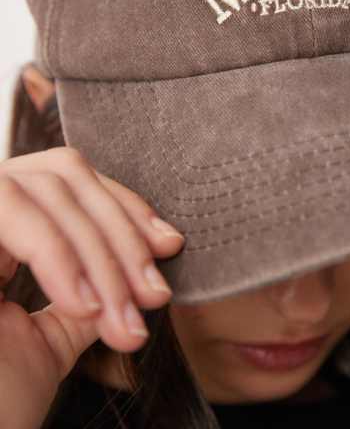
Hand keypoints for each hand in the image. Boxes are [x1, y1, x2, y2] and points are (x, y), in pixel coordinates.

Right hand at [0, 146, 183, 428]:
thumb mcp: (50, 337)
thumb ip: (85, 292)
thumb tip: (138, 270)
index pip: (68, 181)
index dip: (123, 205)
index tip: (169, 245)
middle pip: (62, 174)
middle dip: (120, 233)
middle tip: (155, 295)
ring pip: (41, 189)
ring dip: (95, 251)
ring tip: (120, 316)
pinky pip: (8, 212)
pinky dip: (53, 253)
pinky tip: (82, 306)